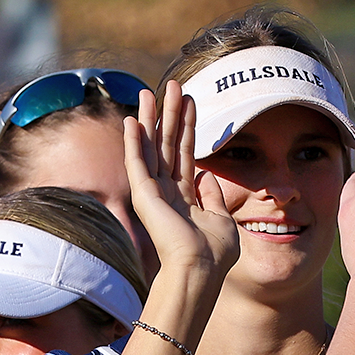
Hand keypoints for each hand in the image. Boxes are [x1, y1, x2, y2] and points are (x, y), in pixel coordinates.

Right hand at [124, 81, 239, 280]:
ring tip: (151, 91)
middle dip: (171, 114)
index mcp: (183, 197)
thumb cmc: (214, 253)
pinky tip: (133, 120)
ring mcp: (152, 193)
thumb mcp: (221, 218)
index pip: (184, 154)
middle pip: (167, 145)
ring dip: (151, 119)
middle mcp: (165, 192)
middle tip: (174, 85)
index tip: (192, 101)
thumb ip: (212, 195)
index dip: (188, 126)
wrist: (201, 269)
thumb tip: (206, 174)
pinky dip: (134, 142)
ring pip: (151, 148)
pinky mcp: (144, 196)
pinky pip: (137, 163)